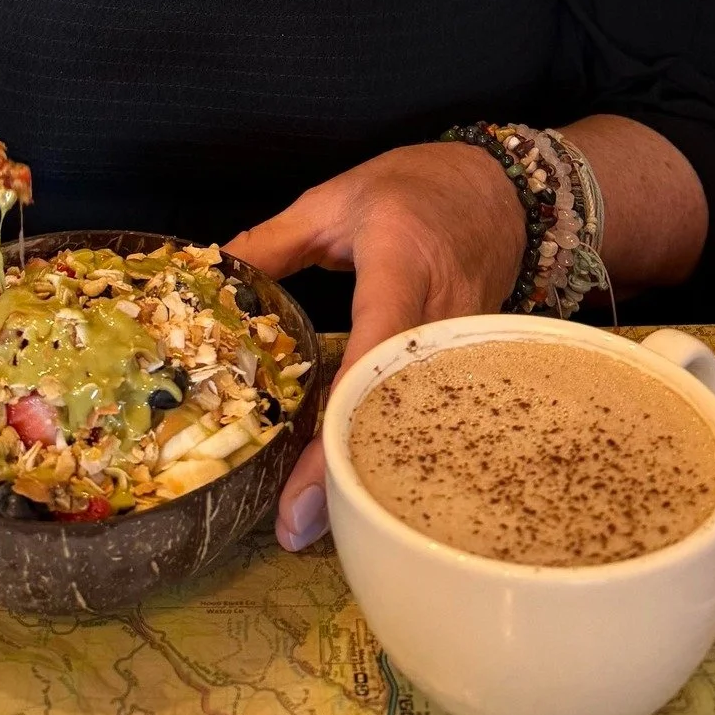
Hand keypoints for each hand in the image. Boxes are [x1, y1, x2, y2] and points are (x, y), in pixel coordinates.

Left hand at [225, 141, 524, 552]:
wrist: (503, 186)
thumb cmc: (415, 186)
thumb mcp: (333, 200)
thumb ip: (271, 242)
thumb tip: (212, 274)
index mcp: (402, 267)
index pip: (371, 360)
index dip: (336, 430)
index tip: (299, 496)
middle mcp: (444, 318)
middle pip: (401, 413)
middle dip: (351, 474)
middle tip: (297, 528)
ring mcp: (470, 347)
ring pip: (426, 426)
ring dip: (379, 470)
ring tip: (326, 520)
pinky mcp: (478, 364)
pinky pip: (440, 415)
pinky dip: (403, 447)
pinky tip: (370, 474)